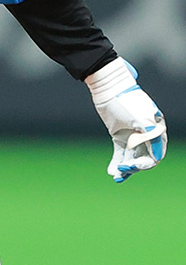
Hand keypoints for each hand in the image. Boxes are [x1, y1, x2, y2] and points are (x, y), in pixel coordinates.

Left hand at [85, 57, 166, 182]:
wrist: (108, 87)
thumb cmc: (126, 101)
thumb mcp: (141, 120)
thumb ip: (151, 138)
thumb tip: (157, 157)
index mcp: (156, 130)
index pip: (155, 154)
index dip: (145, 163)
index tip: (132, 165)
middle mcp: (146, 134)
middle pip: (143, 157)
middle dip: (133, 166)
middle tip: (121, 170)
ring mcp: (133, 135)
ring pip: (131, 157)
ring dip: (125, 168)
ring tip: (116, 177)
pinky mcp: (120, 136)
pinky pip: (120, 153)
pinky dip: (117, 162)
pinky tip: (111, 170)